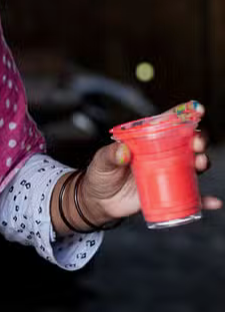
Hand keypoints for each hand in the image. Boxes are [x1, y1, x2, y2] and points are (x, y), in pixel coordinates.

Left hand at [76, 103, 220, 225]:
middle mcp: (164, 154)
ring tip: (200, 164)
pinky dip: (203, 200)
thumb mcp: (101, 162)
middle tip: (196, 144)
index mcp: (149, 141)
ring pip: (193, 166)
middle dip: (198, 140)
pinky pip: (190, 196)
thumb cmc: (101, 175)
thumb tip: (122, 151)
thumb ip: (110, 155)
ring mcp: (168, 173)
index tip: (198, 109)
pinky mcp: (169, 193)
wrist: (99, 201)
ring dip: (202, 163)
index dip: (186, 115)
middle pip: (188, 143)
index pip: (170, 124)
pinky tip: (212, 202)